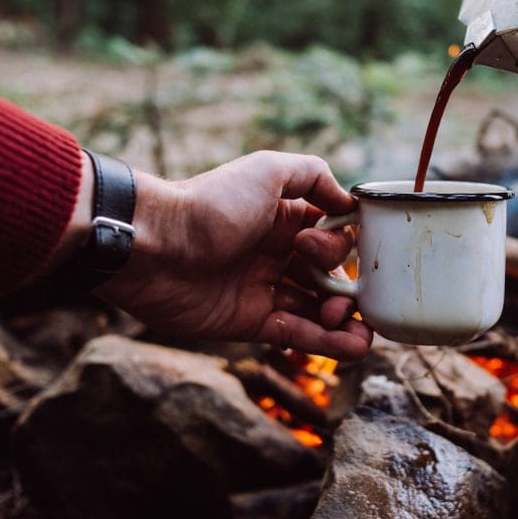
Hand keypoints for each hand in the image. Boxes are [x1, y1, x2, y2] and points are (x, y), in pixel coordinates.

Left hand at [94, 151, 371, 359]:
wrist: (153, 245)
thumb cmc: (209, 203)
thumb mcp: (266, 170)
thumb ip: (313, 175)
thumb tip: (349, 203)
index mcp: (285, 220)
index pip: (332, 240)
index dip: (338, 249)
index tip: (314, 251)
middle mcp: (278, 255)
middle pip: (330, 278)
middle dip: (348, 292)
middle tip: (347, 303)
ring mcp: (264, 290)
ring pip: (317, 311)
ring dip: (345, 324)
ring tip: (364, 338)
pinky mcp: (249, 322)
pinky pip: (295, 333)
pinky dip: (324, 342)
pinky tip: (350, 347)